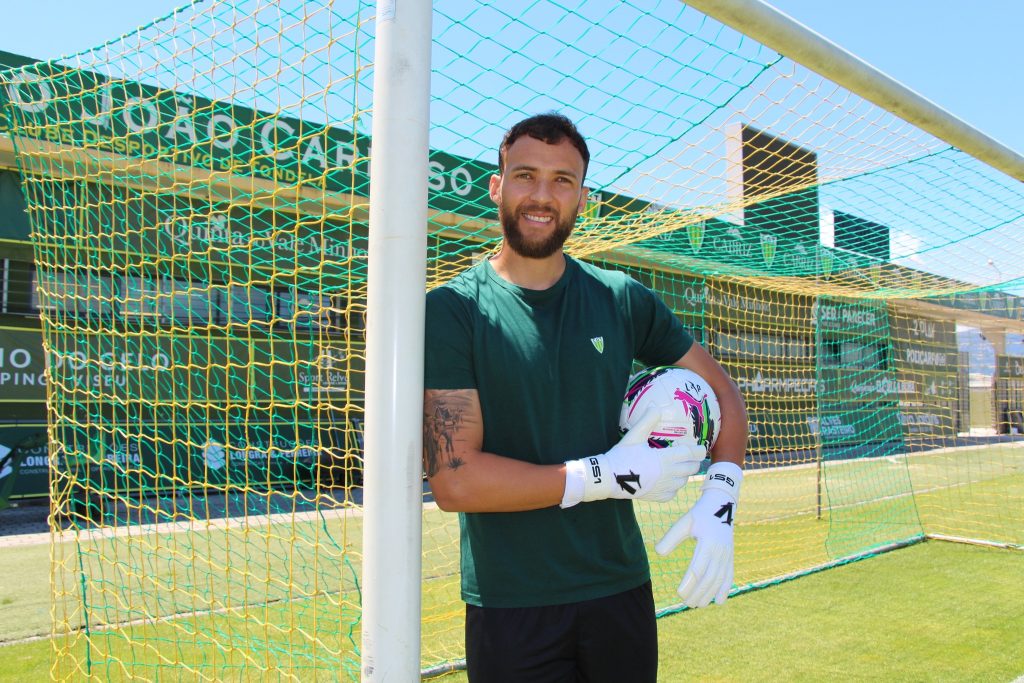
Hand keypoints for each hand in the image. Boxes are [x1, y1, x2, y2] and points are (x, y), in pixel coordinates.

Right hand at [561, 409, 704, 507]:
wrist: (609, 478)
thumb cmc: (622, 455)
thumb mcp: (634, 436)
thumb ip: (647, 421)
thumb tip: (656, 406)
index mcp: (665, 458)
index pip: (689, 454)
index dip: (698, 451)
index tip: (701, 448)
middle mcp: (668, 474)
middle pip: (690, 468)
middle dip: (694, 462)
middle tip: (692, 457)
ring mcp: (664, 487)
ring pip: (683, 481)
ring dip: (684, 474)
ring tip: (680, 468)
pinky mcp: (658, 496)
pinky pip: (673, 492)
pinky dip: (674, 487)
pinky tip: (669, 481)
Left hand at [655, 461, 741, 607]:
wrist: (721, 505)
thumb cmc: (699, 515)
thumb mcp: (684, 522)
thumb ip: (671, 537)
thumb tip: (658, 553)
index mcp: (708, 543)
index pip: (698, 569)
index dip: (689, 583)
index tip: (679, 594)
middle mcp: (720, 551)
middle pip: (709, 578)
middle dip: (698, 593)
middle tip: (686, 603)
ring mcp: (727, 555)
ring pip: (719, 580)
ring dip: (709, 594)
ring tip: (698, 605)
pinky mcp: (731, 557)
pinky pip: (729, 576)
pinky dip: (725, 589)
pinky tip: (719, 602)